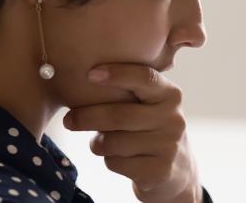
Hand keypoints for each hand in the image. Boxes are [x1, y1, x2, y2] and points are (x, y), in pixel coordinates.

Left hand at [64, 64, 201, 202]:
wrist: (177, 169)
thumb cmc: (150, 128)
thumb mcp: (150, 105)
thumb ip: (128, 91)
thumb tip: (82, 80)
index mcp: (170, 95)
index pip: (144, 78)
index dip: (117, 74)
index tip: (90, 74)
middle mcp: (173, 119)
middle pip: (118, 115)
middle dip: (87, 117)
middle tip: (68, 120)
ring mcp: (168, 146)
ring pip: (113, 142)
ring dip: (98, 143)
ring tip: (101, 142)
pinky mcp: (159, 171)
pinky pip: (116, 163)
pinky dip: (109, 161)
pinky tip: (118, 158)